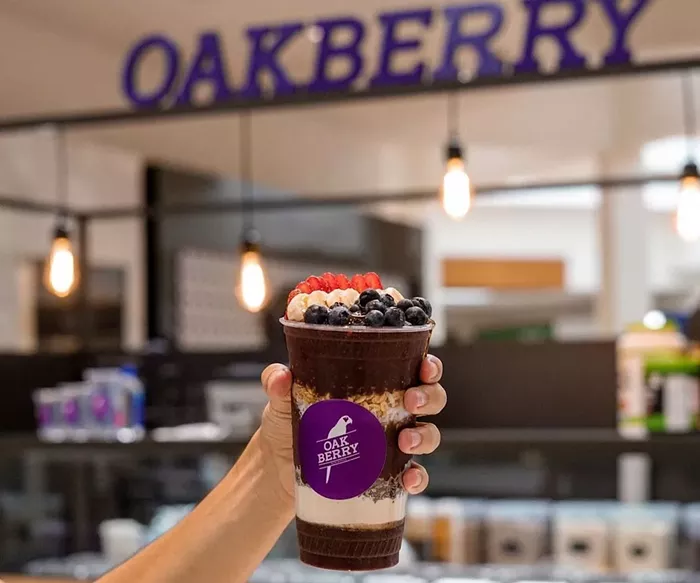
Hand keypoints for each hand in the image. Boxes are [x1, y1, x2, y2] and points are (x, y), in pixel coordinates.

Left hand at [259, 355, 446, 501]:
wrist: (277, 467)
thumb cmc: (288, 421)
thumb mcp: (281, 398)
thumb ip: (278, 382)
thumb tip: (280, 376)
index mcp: (374, 383)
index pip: (412, 367)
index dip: (428, 365)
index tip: (424, 366)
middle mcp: (390, 410)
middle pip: (431, 398)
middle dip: (430, 396)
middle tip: (411, 400)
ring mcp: (390, 443)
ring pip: (429, 434)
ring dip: (426, 436)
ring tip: (405, 440)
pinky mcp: (386, 473)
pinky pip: (414, 475)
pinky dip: (417, 478)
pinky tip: (407, 480)